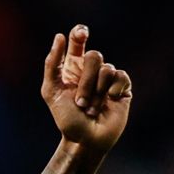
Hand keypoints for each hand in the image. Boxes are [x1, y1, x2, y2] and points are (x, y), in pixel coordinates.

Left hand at [41, 25, 130, 151]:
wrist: (85, 140)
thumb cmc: (67, 119)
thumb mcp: (51, 92)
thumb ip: (52, 65)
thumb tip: (59, 36)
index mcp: (74, 68)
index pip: (78, 42)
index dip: (80, 33)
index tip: (81, 33)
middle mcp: (91, 70)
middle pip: (94, 56)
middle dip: (86, 81)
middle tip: (80, 103)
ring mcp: (108, 78)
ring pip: (107, 68)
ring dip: (96, 92)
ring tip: (91, 110)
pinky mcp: (122, 87)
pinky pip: (121, 76)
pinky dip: (113, 90)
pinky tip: (109, 102)